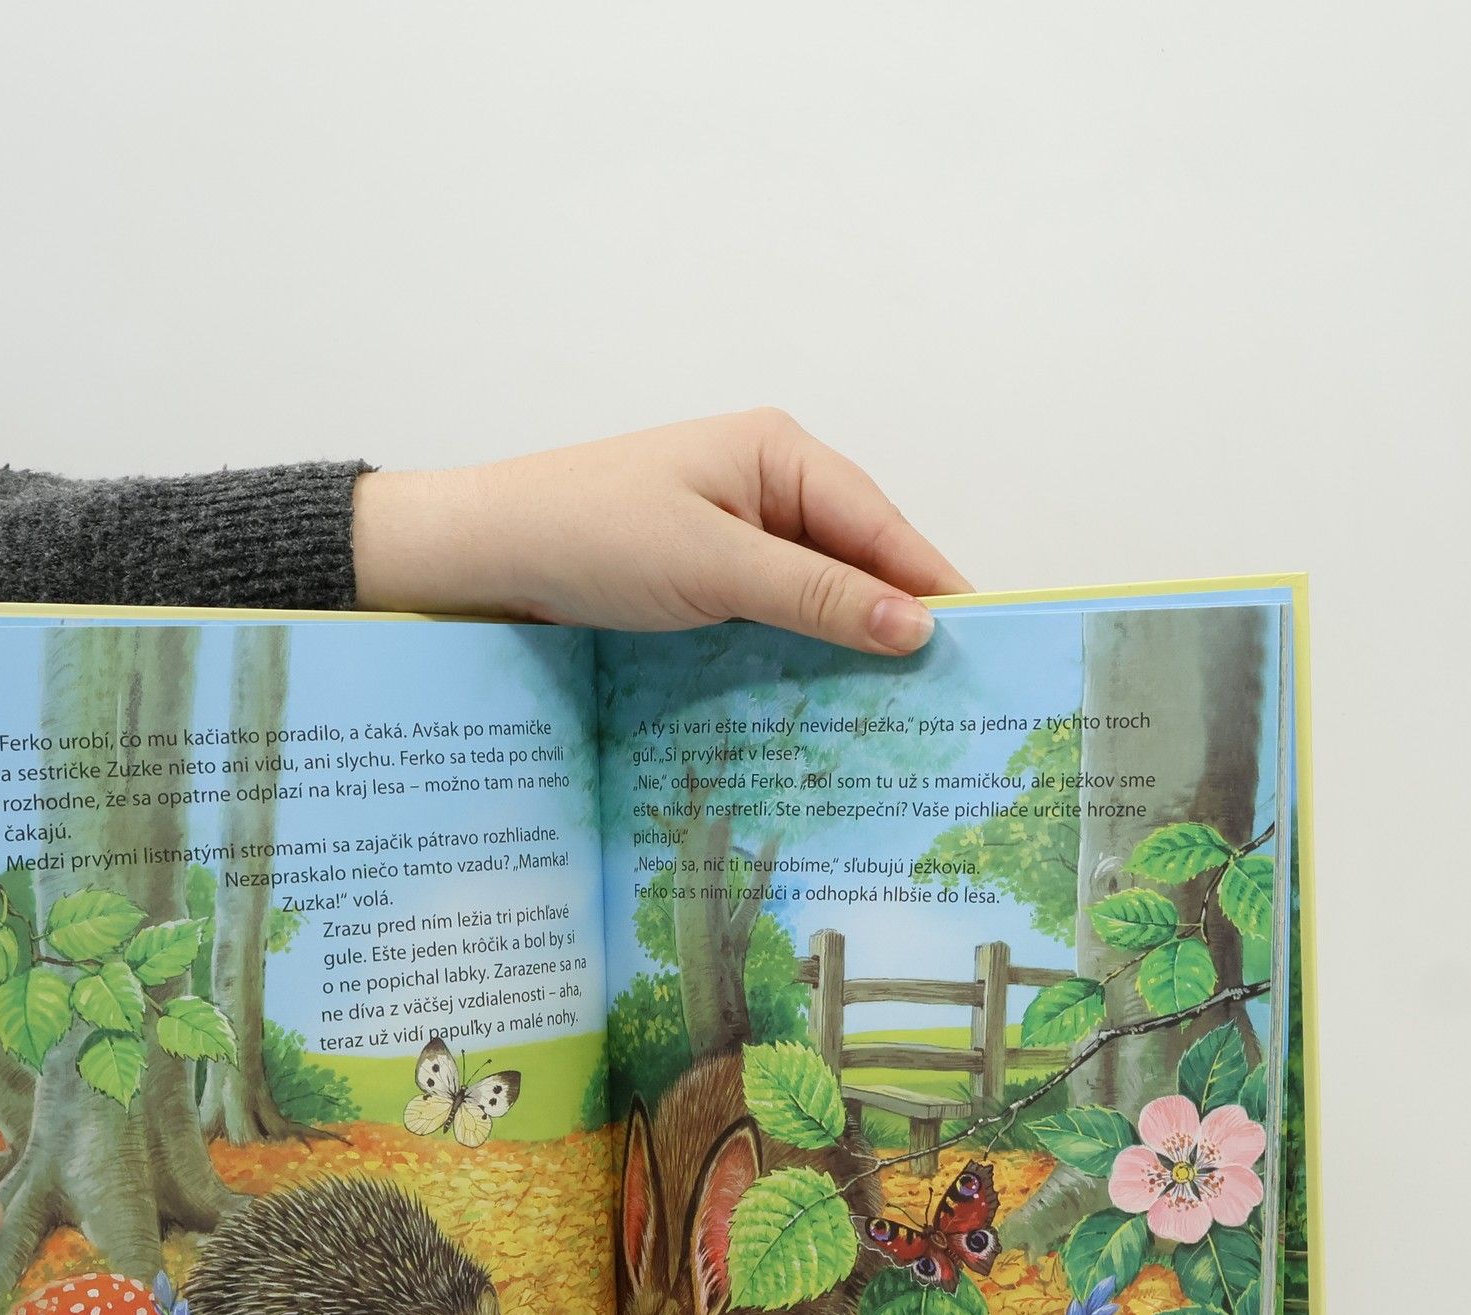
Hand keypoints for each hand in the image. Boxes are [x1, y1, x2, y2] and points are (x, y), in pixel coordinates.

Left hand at [351, 409, 970, 654]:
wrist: (482, 553)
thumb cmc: (590, 536)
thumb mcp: (715, 567)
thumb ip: (819, 596)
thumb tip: (918, 626)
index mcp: (778, 453)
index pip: (881, 525)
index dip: (933, 586)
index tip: (989, 644)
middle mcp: (766, 482)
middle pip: (859, 556)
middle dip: (899, 618)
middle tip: (953, 693)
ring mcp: (734, 528)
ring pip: (819, 589)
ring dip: (852, 639)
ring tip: (904, 704)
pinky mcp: (705, 573)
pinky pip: (777, 609)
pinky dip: (804, 646)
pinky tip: (828, 691)